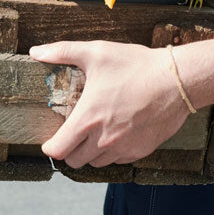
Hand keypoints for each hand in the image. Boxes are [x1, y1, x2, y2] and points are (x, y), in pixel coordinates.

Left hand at [29, 40, 189, 168]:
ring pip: (96, 163)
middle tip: (72, 133)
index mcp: (88, 119)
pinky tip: (115, 132)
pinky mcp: (141, 151)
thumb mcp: (96, 53)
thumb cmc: (136, 66)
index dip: (50, 147)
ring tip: (94, 131)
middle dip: (69, 150)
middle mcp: (103, 140)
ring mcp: (123, 148)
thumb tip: (35, 51)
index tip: (50, 139)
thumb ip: (62, 52)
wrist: (177, 81)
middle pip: (74, 161)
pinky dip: (112, 151)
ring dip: (91, 152)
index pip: (58, 151)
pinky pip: (118, 160)